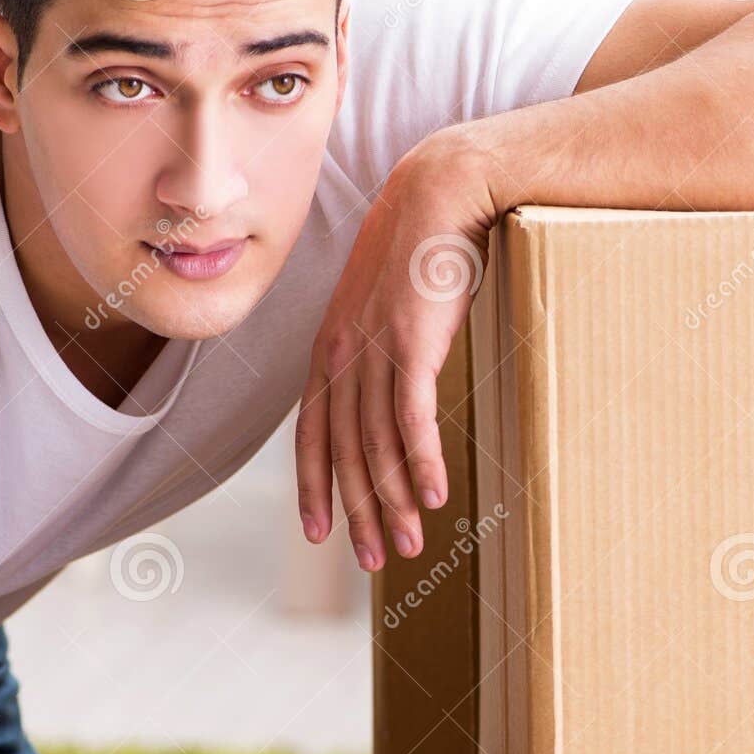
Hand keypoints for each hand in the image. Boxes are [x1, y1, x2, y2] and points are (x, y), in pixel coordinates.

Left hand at [295, 130, 493, 570]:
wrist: (439, 193)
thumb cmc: (418, 249)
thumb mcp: (385, 304)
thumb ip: (379, 348)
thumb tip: (393, 383)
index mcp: (329, 350)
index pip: (314, 434)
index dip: (314, 488)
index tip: (319, 533)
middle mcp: (342, 355)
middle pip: (344, 453)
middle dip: (357, 512)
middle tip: (372, 560)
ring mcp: (374, 351)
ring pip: (376, 445)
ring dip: (394, 501)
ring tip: (409, 546)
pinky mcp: (412, 344)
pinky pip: (413, 419)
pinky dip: (422, 462)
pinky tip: (434, 497)